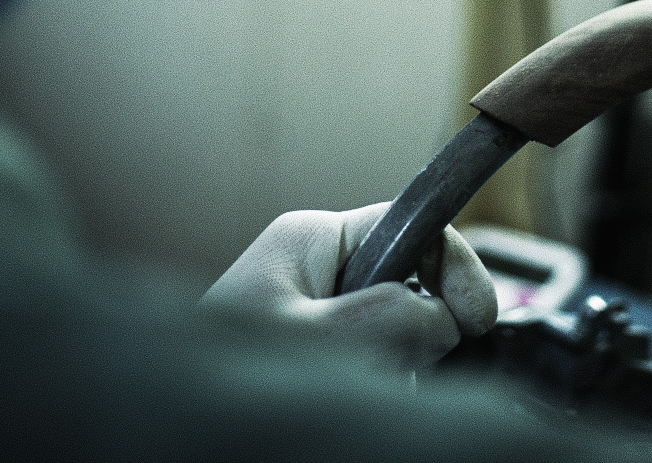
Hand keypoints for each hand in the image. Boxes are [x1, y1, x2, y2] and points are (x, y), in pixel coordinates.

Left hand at [201, 203, 496, 366]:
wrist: (171, 428)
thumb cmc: (222, 374)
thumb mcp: (314, 340)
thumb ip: (388, 319)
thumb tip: (443, 318)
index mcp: (313, 238)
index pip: (412, 224)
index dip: (456, 266)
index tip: (479, 320)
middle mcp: (316, 264)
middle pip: (409, 278)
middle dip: (422, 326)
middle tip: (414, 369)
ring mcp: (313, 305)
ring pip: (394, 323)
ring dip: (398, 361)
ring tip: (370, 389)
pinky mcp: (312, 344)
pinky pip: (370, 353)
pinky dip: (377, 377)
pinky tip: (359, 394)